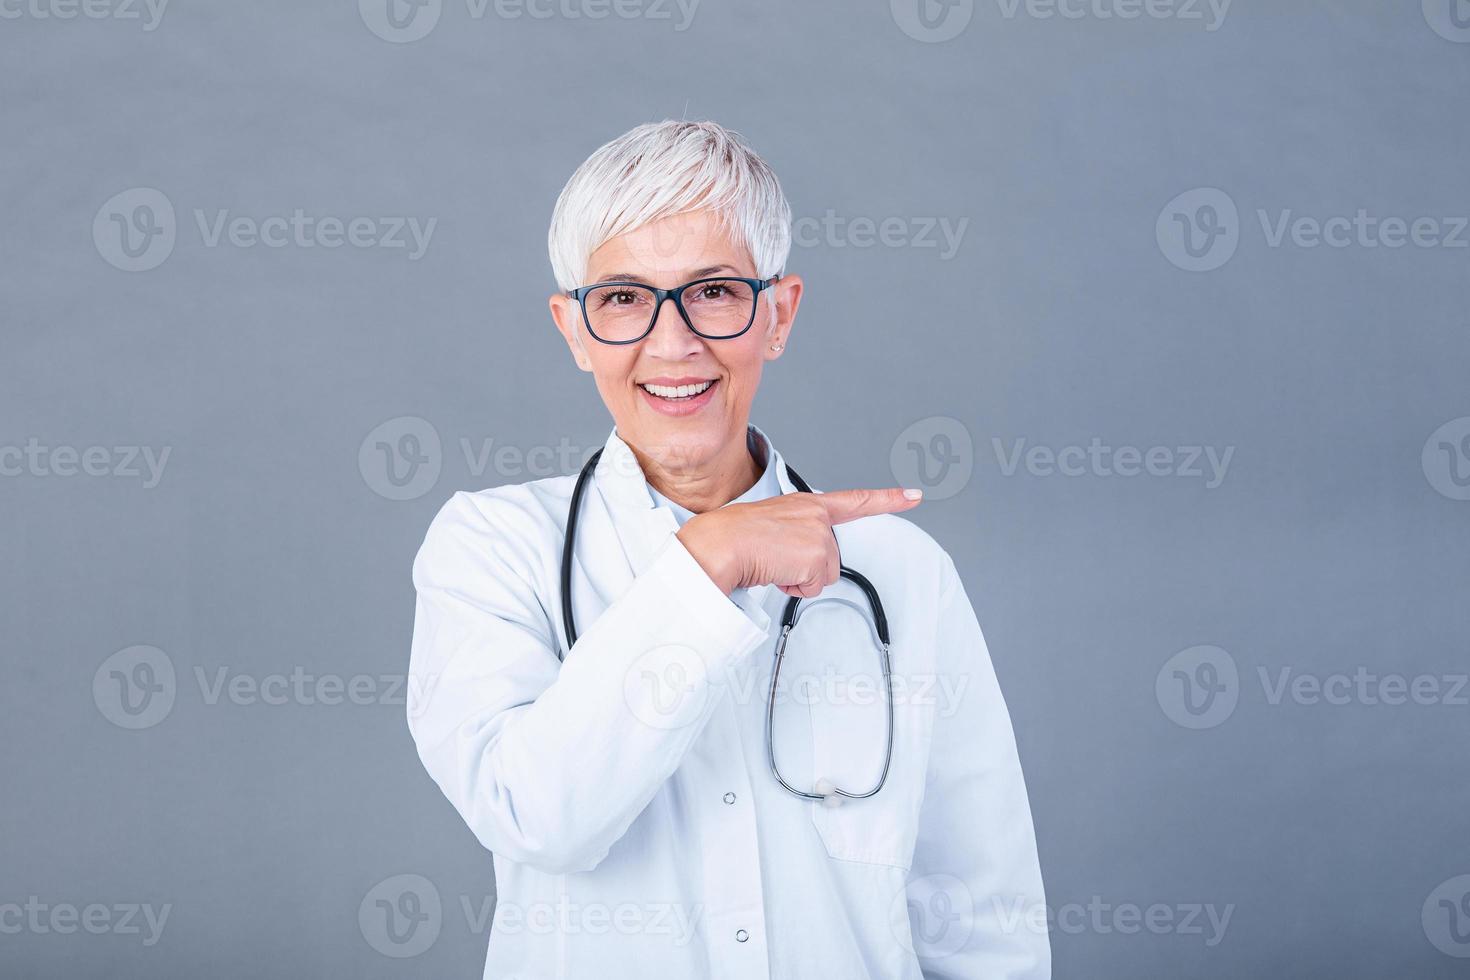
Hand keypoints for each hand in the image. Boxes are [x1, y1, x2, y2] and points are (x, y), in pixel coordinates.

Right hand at [676, 488, 921, 597]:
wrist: (720, 543)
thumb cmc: (732, 537)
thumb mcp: (769, 527)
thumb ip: (792, 537)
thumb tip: (794, 564)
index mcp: (805, 504)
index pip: (854, 500)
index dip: (887, 499)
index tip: (914, 495)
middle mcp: (816, 514)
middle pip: (828, 557)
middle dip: (804, 566)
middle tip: (774, 557)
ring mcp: (819, 534)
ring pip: (822, 574)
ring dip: (796, 577)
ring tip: (772, 561)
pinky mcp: (817, 555)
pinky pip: (812, 586)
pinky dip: (793, 585)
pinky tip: (775, 569)